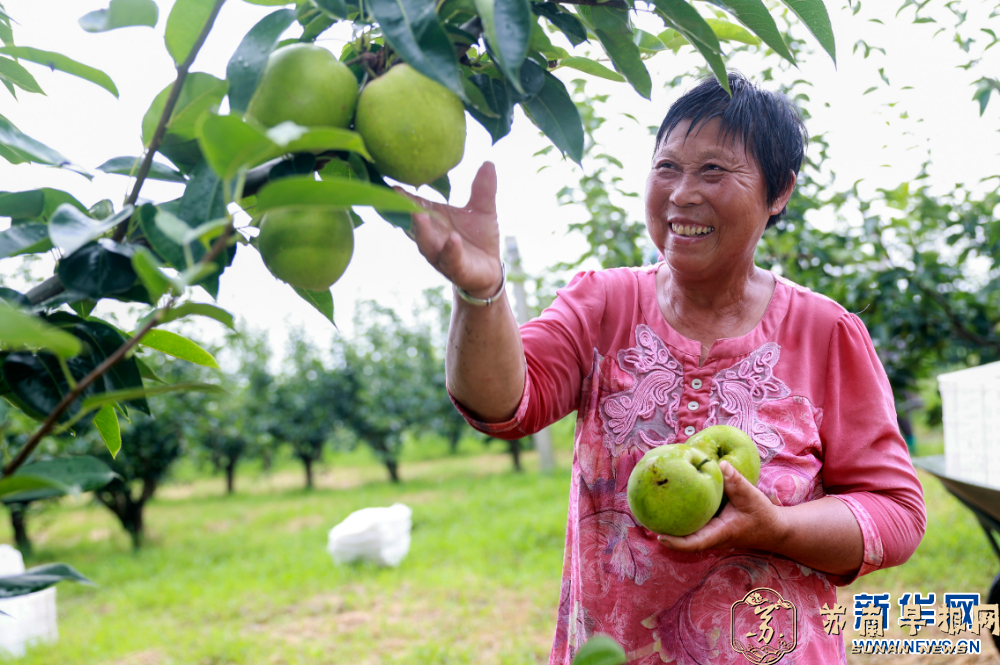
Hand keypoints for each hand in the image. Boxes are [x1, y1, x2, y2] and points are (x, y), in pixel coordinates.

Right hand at [400, 162, 501, 297]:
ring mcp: (441, 254)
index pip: (414, 206)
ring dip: (422, 230)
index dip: (403, 196)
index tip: (392, 183)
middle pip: (414, 224)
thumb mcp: (483, 210)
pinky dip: (450, 249)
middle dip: (406, 211)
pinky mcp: (456, 269)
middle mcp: (431, 237)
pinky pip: (451, 258)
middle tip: (397, 196)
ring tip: (419, 214)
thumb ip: (483, 189)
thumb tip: (489, 162)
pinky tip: (452, 238)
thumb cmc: (479, 237)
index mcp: (433, 220)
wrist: (490, 269)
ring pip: (427, 243)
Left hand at [656, 461, 787, 552]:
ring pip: (687, 535)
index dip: (676, 543)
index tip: (659, 538)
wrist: (774, 529)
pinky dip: (680, 518)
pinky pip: (692, 526)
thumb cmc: (762, 514)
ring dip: (670, 527)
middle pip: (684, 540)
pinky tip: (670, 504)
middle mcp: (712, 537)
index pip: (695, 543)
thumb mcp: (751, 496)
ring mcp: (710, 534)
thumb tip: (720, 464)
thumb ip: (736, 481)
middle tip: (644, 521)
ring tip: (649, 513)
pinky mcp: (711, 528)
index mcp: (720, 534)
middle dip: (665, 534)